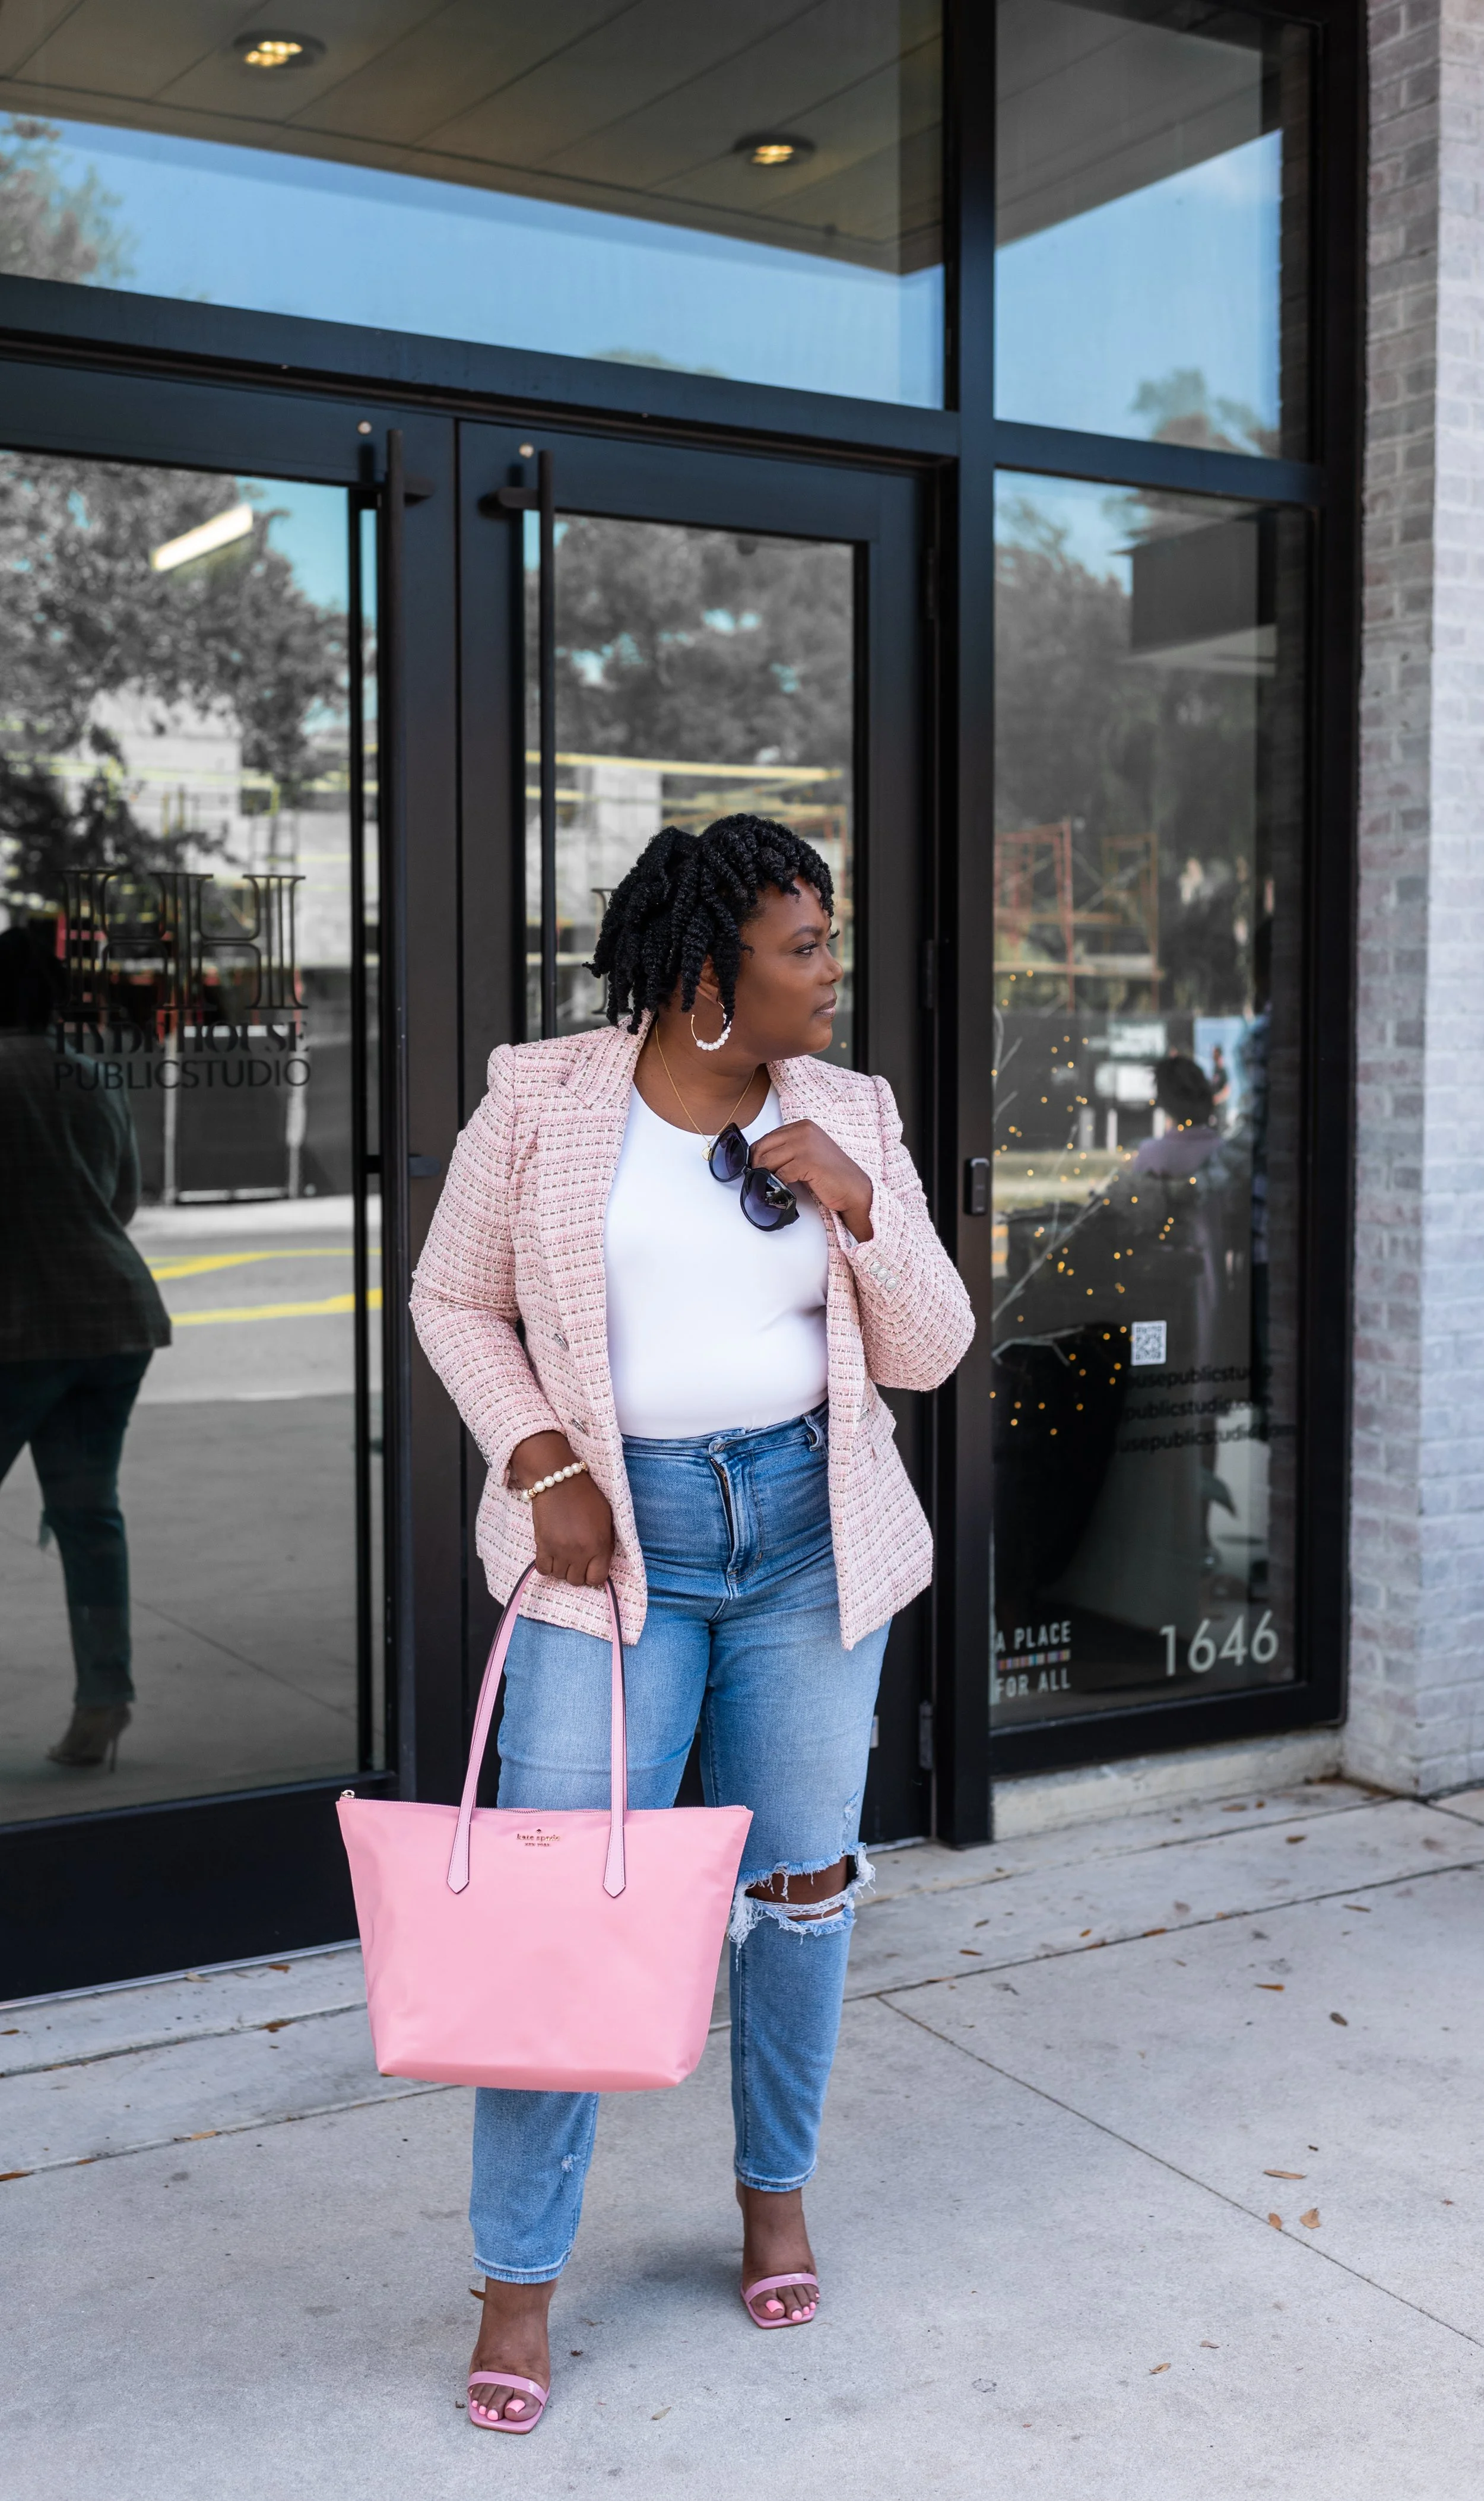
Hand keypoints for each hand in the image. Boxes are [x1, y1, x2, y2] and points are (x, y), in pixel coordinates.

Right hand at [509, 1431, 614, 1587]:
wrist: (559, 1480)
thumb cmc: (586, 1497)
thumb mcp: (606, 1519)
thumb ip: (605, 1543)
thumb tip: (601, 1563)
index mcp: (599, 1545)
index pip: (598, 1578)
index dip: (595, 1575)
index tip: (592, 1568)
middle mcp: (580, 1552)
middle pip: (577, 1581)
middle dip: (579, 1572)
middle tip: (578, 1559)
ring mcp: (559, 1550)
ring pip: (560, 1576)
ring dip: (562, 1569)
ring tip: (564, 1554)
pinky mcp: (542, 1545)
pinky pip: (543, 1569)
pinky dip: (548, 1566)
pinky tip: (552, 1555)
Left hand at [748, 1118, 873, 1241]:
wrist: (853, 1188)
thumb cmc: (831, 1174)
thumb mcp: (807, 1153)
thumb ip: (787, 1150)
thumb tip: (760, 1160)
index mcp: (803, 1126)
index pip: (767, 1138)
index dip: (758, 1155)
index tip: (758, 1169)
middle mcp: (804, 1131)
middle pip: (763, 1147)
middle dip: (757, 1166)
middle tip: (759, 1179)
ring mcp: (805, 1145)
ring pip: (768, 1161)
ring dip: (766, 1176)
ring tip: (771, 1185)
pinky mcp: (807, 1161)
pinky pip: (780, 1174)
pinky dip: (777, 1184)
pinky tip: (784, 1188)